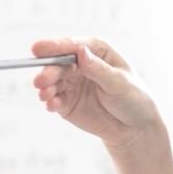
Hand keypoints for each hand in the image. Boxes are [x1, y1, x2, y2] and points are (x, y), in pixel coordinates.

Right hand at [31, 37, 163, 149]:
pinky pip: (54, 99)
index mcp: (96, 51)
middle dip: (49, 71)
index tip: (38, 49)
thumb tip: (81, 52)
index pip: (73, 46)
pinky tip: (51, 105)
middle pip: (59, 63)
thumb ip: (99, 70)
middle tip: (40, 81)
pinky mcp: (66, 102)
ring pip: (53, 81)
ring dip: (46, 87)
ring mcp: (72, 83)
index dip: (55, 46)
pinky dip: (50, 101)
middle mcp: (81, 64)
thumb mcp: (120, 83)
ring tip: (45, 95)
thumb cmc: (134, 98)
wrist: (135, 127)